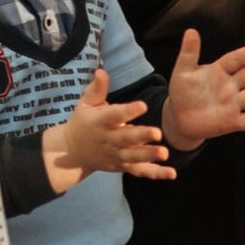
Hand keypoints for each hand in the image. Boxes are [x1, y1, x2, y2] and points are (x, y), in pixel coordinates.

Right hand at [46, 69, 172, 188]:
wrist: (72, 153)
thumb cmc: (83, 122)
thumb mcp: (85, 104)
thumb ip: (97, 89)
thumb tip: (102, 70)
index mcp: (100, 122)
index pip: (114, 116)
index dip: (127, 112)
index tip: (142, 106)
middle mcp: (108, 140)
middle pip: (125, 139)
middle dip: (141, 137)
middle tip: (157, 133)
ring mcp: (116, 156)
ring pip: (133, 157)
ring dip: (149, 156)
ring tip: (164, 153)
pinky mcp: (122, 167)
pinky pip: (140, 171)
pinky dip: (155, 173)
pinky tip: (172, 173)